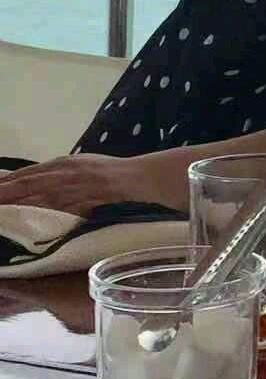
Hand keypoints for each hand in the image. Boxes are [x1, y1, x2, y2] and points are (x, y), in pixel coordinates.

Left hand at [0, 153, 168, 215]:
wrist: (138, 177)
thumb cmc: (113, 174)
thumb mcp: (83, 170)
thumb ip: (63, 180)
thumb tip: (43, 195)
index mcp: (62, 163)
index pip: (26, 174)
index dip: (6, 182)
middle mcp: (62, 172)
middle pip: (25, 183)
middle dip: (4, 192)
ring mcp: (71, 185)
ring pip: (35, 194)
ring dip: (14, 201)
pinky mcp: (81, 197)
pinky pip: (54, 206)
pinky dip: (38, 210)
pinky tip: (24, 215)